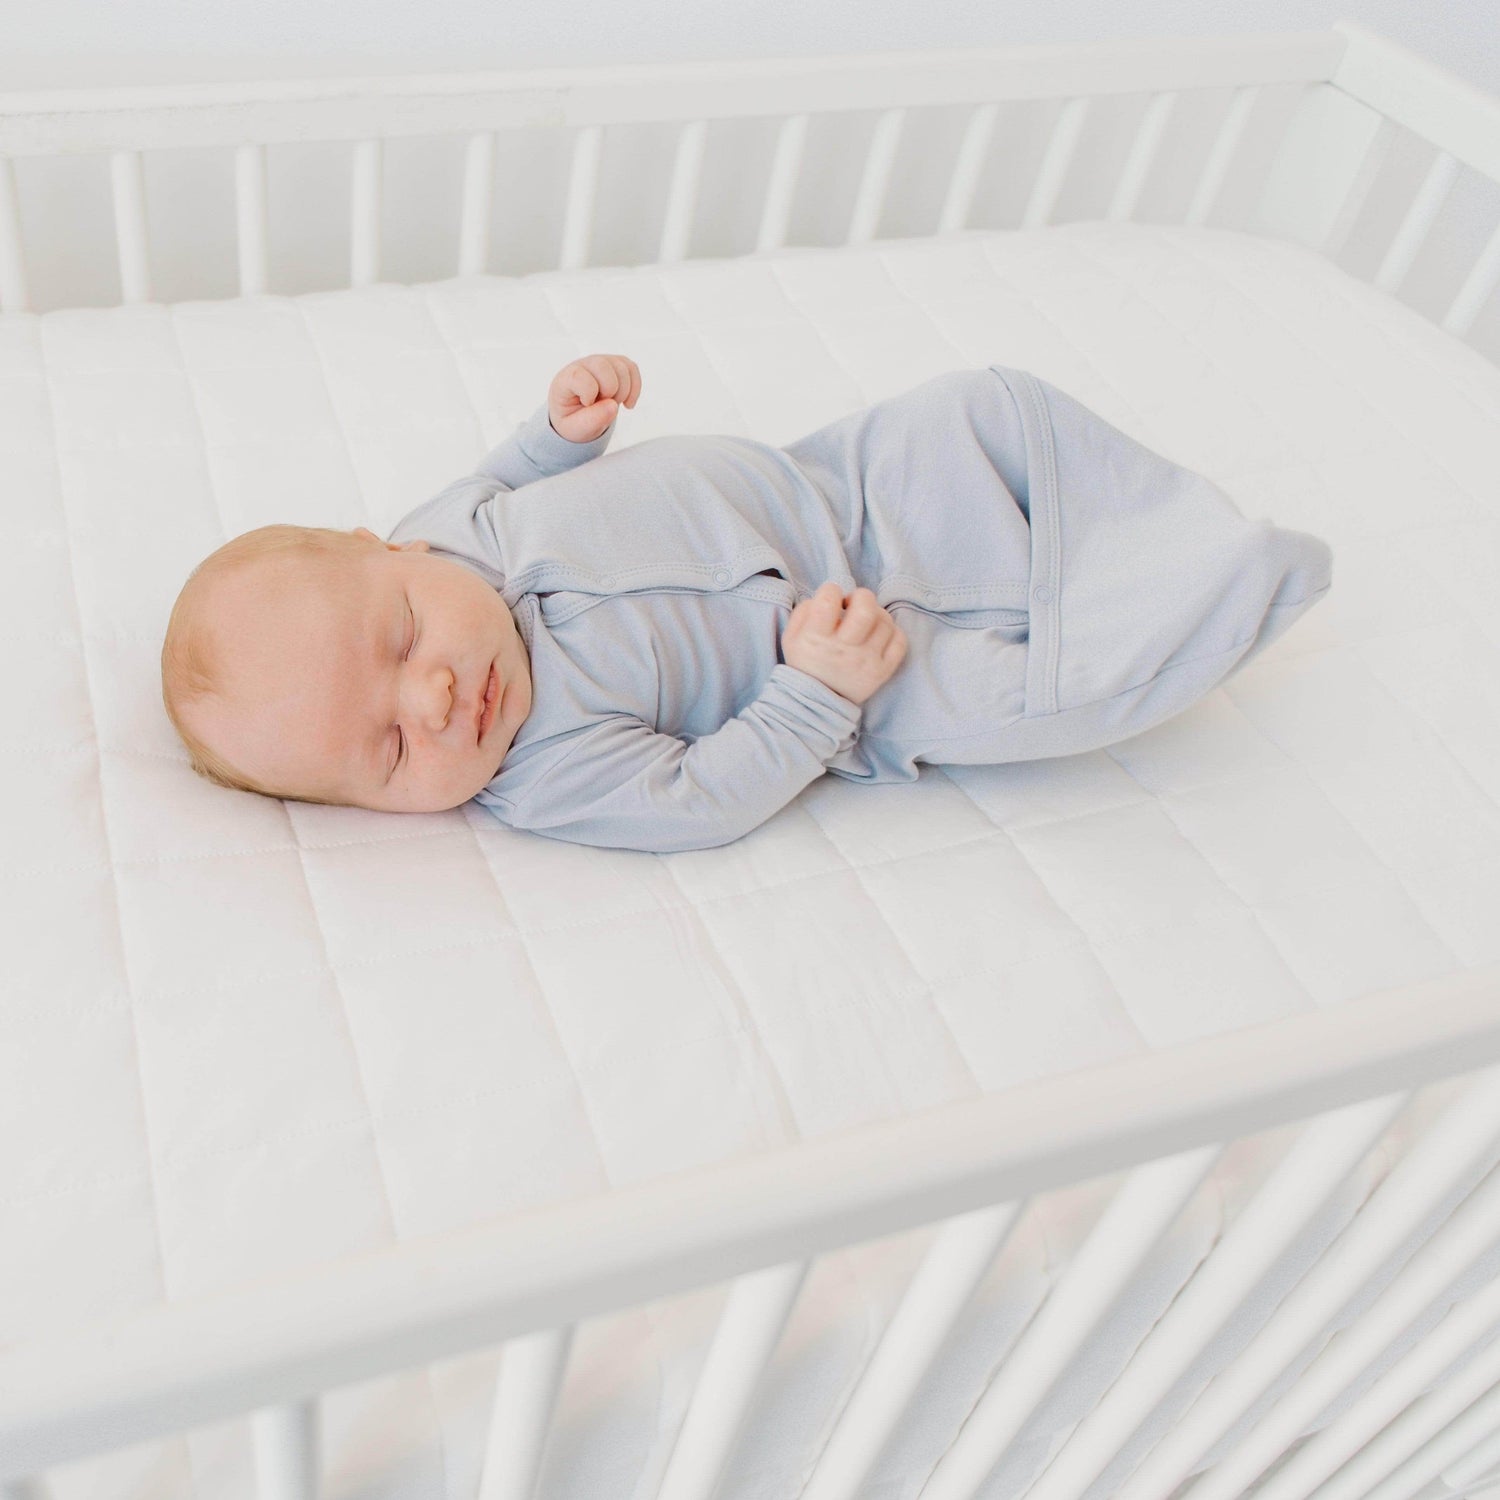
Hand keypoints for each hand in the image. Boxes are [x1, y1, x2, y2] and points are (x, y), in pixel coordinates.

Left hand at [548, 353, 641, 442]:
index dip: (589, 393)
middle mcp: (583, 366)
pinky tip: (626, 402)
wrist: (579, 413)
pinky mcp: (616, 365)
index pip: (578, 376)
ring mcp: (601, 363)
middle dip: (610, 391)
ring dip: (623, 392)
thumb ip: (590, 421)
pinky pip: (632, 368)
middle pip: (603, 366)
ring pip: (621, 367)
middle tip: (604, 405)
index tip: (588, 404)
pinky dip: (634, 388)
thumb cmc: (573, 418)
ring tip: (612, 404)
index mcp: (565, 380)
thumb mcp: (575, 428)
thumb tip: (613, 406)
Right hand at [780, 583, 908, 705]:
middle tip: (854, 605)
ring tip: (866, 622)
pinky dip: (892, 632)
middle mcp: (844, 649)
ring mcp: (866, 661)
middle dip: (862, 597)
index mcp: (817, 637)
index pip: (828, 599)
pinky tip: (879, 635)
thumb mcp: (791, 636)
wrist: (815, 704)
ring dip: (876, 614)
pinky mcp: (882, 672)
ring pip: (885, 622)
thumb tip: (829, 595)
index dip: (831, 591)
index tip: (831, 599)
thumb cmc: (805, 663)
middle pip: (866, 609)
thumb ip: (805, 610)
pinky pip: (900, 641)